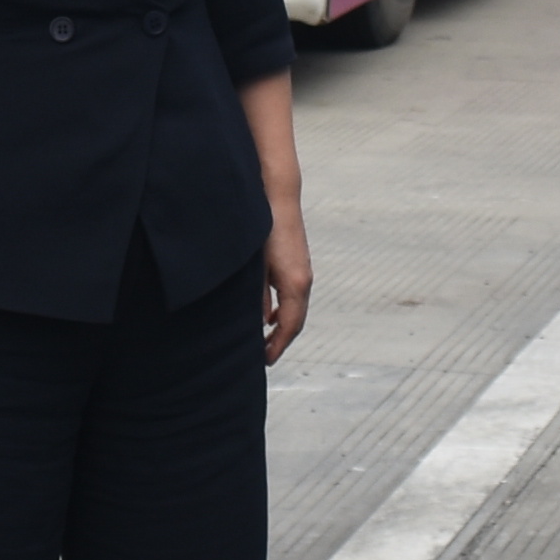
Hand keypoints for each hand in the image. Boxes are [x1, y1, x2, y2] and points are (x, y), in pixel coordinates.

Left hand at [259, 208, 314, 363]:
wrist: (279, 199)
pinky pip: (294, 297)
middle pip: (296, 322)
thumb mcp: (255, 268)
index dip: (277, 346)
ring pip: (295, 310)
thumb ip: (257, 298)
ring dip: (282, 327)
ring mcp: (303, 273)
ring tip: (265, 341)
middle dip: (281, 341)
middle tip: (264, 357)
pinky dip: (283, 312)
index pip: (289, 327)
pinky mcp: (299, 265)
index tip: (265, 361)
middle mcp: (304, 282)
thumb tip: (259, 323)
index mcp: (295, 286)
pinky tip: (269, 316)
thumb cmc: (263, 230)